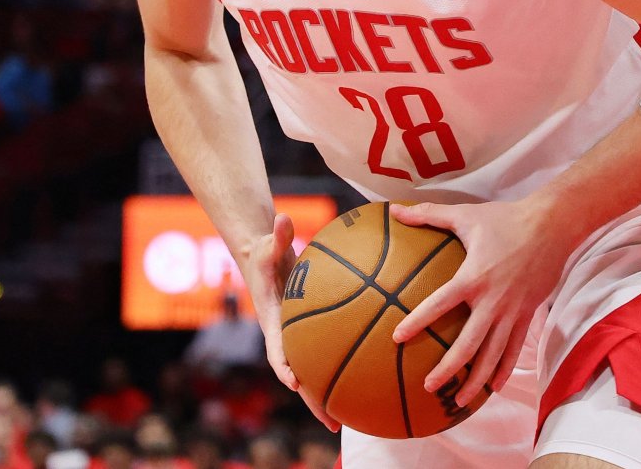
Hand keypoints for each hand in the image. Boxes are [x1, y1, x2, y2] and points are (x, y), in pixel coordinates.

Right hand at [246, 213, 339, 431]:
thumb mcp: (268, 245)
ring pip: (318, 371)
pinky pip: (332, 353)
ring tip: (357, 416)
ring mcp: (301, 340)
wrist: (265, 259)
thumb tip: (283, 217)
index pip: (277, 351)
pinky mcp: (316, 335)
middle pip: (300, 376)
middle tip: (333, 423)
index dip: (285, 368)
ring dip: (333, 394)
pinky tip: (375, 374)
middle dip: (314, 400)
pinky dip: (348, 366)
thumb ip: (276, 235)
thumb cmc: (267, 252)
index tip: (295, 383)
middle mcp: (287, 338)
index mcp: (273, 324)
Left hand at [390, 197, 571, 406]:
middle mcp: (492, 300)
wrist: (553, 225)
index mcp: (473, 277)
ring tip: (459, 400)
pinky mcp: (528, 313)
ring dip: (476, 379)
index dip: (418, 321)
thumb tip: (394, 209)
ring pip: (493, 354)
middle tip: (429, 386)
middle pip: (468, 343)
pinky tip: (493, 387)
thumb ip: (429, 215)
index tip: (397, 338)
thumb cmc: (506, 219)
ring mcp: (512, 310)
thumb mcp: (466, 215)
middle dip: (448, 368)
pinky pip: (514, 348)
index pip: (440, 304)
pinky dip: (504, 369)